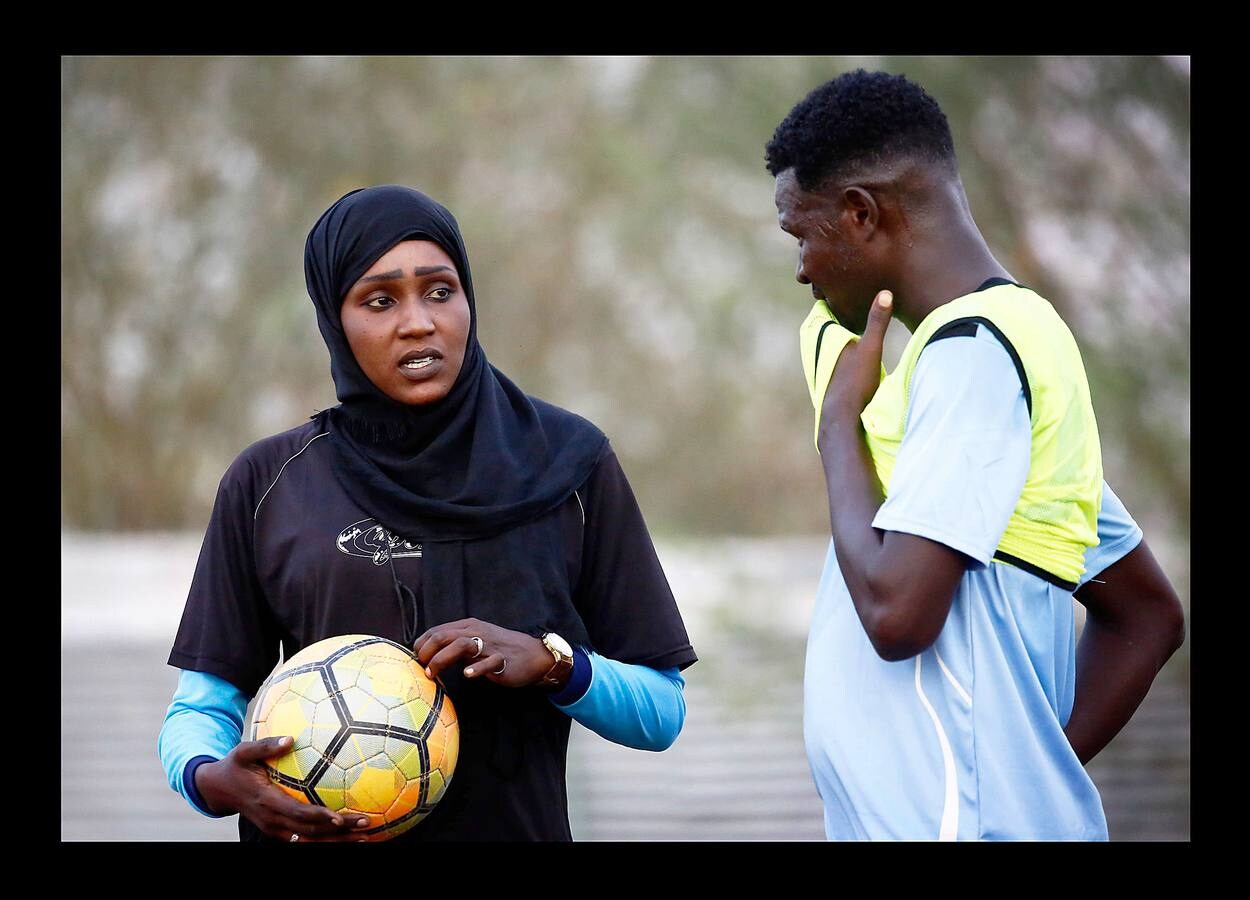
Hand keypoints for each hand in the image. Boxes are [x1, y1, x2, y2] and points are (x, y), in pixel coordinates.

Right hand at [195, 736, 371, 841]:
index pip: (297, 813)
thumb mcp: (243, 751)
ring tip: (365, 837)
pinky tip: (347, 836)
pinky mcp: (279, 830)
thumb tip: (290, 738)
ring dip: (336, 841)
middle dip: (338, 831)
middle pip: (309, 831)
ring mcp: (275, 829)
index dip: (318, 817)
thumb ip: (265, 745)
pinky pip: (304, 839)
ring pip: (309, 840)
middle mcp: (272, 820)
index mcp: (266, 801)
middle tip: (365, 823)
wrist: (217, 789)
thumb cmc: (234, 766)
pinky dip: (326, 840)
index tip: (339, 818)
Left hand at [414, 617, 555, 687]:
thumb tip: (429, 656)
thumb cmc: (500, 649)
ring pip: (461, 645)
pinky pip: (488, 663)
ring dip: (442, 659)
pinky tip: (466, 675)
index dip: (422, 645)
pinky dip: (475, 668)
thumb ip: (455, 645)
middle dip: (427, 652)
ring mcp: (489, 646)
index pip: (436, 630)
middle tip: (421, 668)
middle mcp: (476, 632)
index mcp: (468, 626)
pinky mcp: (502, 660)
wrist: (533, 654)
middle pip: (444, 636)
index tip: (416, 660)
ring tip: (432, 674)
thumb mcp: (476, 641)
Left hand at [821, 290, 892, 428]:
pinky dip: (840, 344)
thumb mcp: (871, 348)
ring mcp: (821, 363)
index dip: (830, 295)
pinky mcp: (828, 376)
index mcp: (824, 336)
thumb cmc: (855, 382)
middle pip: (824, 322)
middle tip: (846, 292)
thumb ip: (877, 321)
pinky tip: (851, 346)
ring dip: (837, 328)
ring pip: (827, 339)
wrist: (842, 419)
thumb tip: (886, 292)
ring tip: (849, 315)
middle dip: (834, 309)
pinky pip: (832, 353)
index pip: (823, 308)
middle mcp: (818, 348)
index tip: (840, 279)